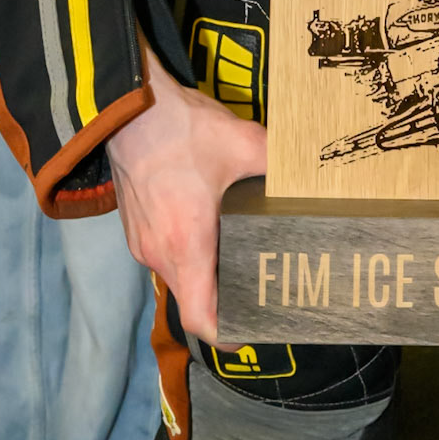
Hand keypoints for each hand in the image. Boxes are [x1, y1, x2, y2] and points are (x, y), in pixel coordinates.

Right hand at [109, 41, 266, 344]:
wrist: (128, 107)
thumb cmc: (183, 131)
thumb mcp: (243, 143)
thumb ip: (278, 165)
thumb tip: (310, 172)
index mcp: (186, 246)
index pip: (200, 317)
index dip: (226, 332)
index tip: (251, 328)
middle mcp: (158, 254)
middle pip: (192, 296)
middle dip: (222, 296)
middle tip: (257, 280)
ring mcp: (140, 241)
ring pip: (177, 272)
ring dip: (203, 267)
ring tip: (236, 248)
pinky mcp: (133, 225)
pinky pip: (163, 251)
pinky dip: (185, 248)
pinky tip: (206, 221)